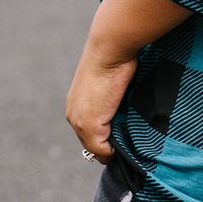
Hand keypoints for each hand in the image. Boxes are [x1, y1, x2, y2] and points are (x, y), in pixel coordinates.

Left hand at [65, 30, 137, 163]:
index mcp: (77, 103)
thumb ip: (111, 98)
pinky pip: (102, 151)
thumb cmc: (115, 58)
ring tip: (129, 137)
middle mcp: (74, 114)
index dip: (105, 135)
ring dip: (111, 147)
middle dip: (108, 143)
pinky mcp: (90, 126)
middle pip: (90, 143)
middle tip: (127, 138)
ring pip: (95, 149)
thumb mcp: (111, 80)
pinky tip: (126, 137)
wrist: (109, 50)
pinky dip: (114, 151)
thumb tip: (123, 113)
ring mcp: (80, 122)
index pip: (88, 131)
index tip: (121, 132)